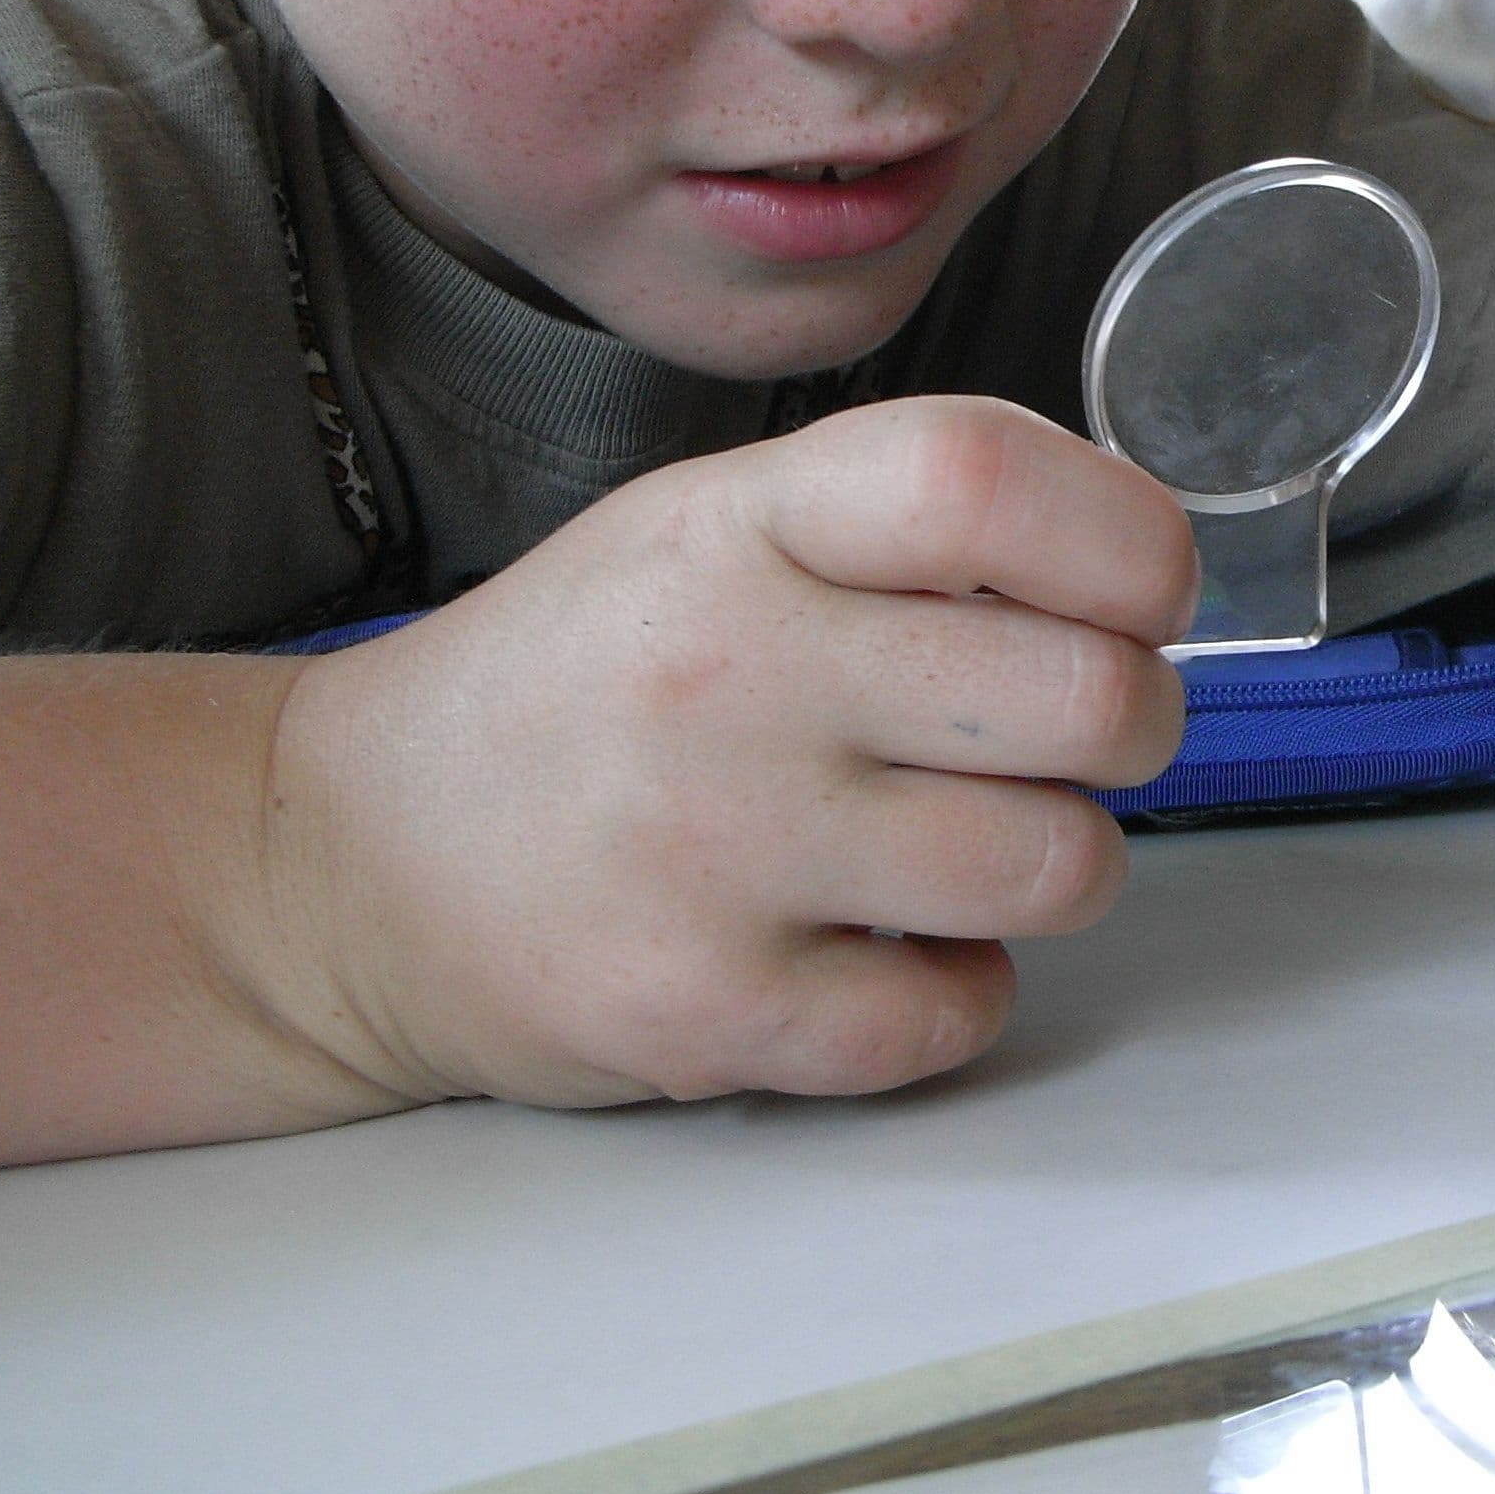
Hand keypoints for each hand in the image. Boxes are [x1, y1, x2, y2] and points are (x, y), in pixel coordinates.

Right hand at [255, 398, 1194, 1109]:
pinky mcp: (711, 1011)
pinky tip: (893, 947)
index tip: (1149, 591)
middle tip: (1080, 731)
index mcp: (744, 527)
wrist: (345, 863)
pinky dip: (962, 991)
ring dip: (1061, 861)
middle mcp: (733, 673)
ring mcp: (720, 853)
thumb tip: (1135, 570)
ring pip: (1054, 865)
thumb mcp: (715, 531)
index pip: (984, 481)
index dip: (1128, 540)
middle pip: (1083, 695)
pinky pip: (959, 1012)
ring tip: (980, 842)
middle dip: (1134, 720)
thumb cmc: (585, 682)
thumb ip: (905, 525)